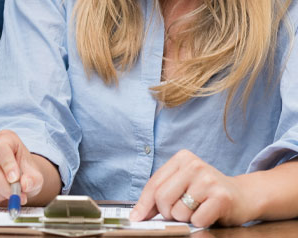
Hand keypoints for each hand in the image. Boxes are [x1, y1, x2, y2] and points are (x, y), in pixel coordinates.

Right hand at [0, 129, 52, 205]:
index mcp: (5, 139)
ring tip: (7, 195)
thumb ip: (34, 180)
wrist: (16, 179)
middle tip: (15, 196)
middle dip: (3, 187)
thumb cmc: (24, 173)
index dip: (7, 165)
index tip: (15, 180)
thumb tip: (25, 184)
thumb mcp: (36, 176)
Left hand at [131, 149, 252, 226]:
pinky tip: (208, 214)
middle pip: (162, 198)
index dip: (143, 204)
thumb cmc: (207, 193)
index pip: (153, 184)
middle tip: (179, 213)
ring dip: (185, 218)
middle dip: (166, 212)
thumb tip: (137, 214)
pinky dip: (199, 223)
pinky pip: (196, 220)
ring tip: (197, 210)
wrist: (244, 196)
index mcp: (182, 158)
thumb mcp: (182, 185)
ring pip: (178, 211)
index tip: (136, 218)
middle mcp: (194, 165)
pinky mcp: (221, 197)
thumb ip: (160, 194)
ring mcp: (208, 180)